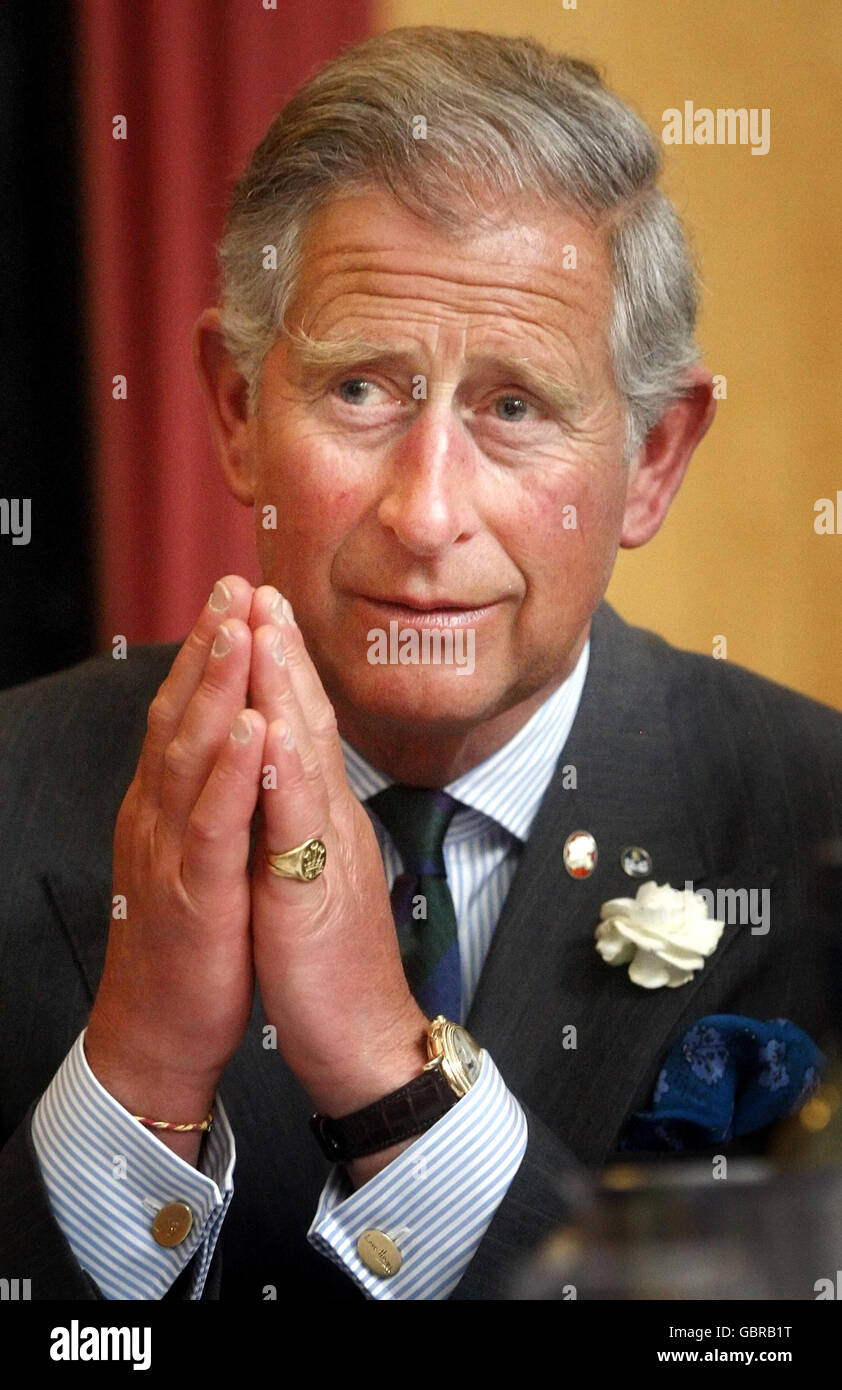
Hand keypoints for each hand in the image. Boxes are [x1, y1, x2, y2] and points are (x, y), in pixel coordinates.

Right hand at [85, 576, 264, 1160]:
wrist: (162, 1033)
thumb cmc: (195, 942)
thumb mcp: (203, 856)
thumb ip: (213, 798)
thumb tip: (237, 745)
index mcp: (168, 805)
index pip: (187, 713)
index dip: (210, 653)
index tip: (238, 597)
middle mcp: (160, 816)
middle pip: (182, 715)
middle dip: (210, 647)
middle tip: (233, 584)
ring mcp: (173, 854)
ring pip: (191, 757)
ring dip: (217, 690)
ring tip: (239, 629)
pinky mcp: (195, 896)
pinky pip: (212, 826)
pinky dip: (231, 773)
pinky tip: (250, 729)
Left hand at [246, 587, 427, 1149]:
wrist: (366, 1040)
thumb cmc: (333, 966)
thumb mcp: (314, 877)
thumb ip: (303, 826)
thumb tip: (285, 780)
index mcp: (325, 820)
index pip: (303, 729)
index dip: (282, 668)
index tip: (260, 613)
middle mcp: (333, 823)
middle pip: (307, 723)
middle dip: (280, 652)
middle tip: (259, 588)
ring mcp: (329, 854)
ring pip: (305, 757)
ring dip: (285, 688)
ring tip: (264, 628)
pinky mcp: (317, 895)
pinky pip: (300, 827)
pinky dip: (286, 773)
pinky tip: (272, 728)